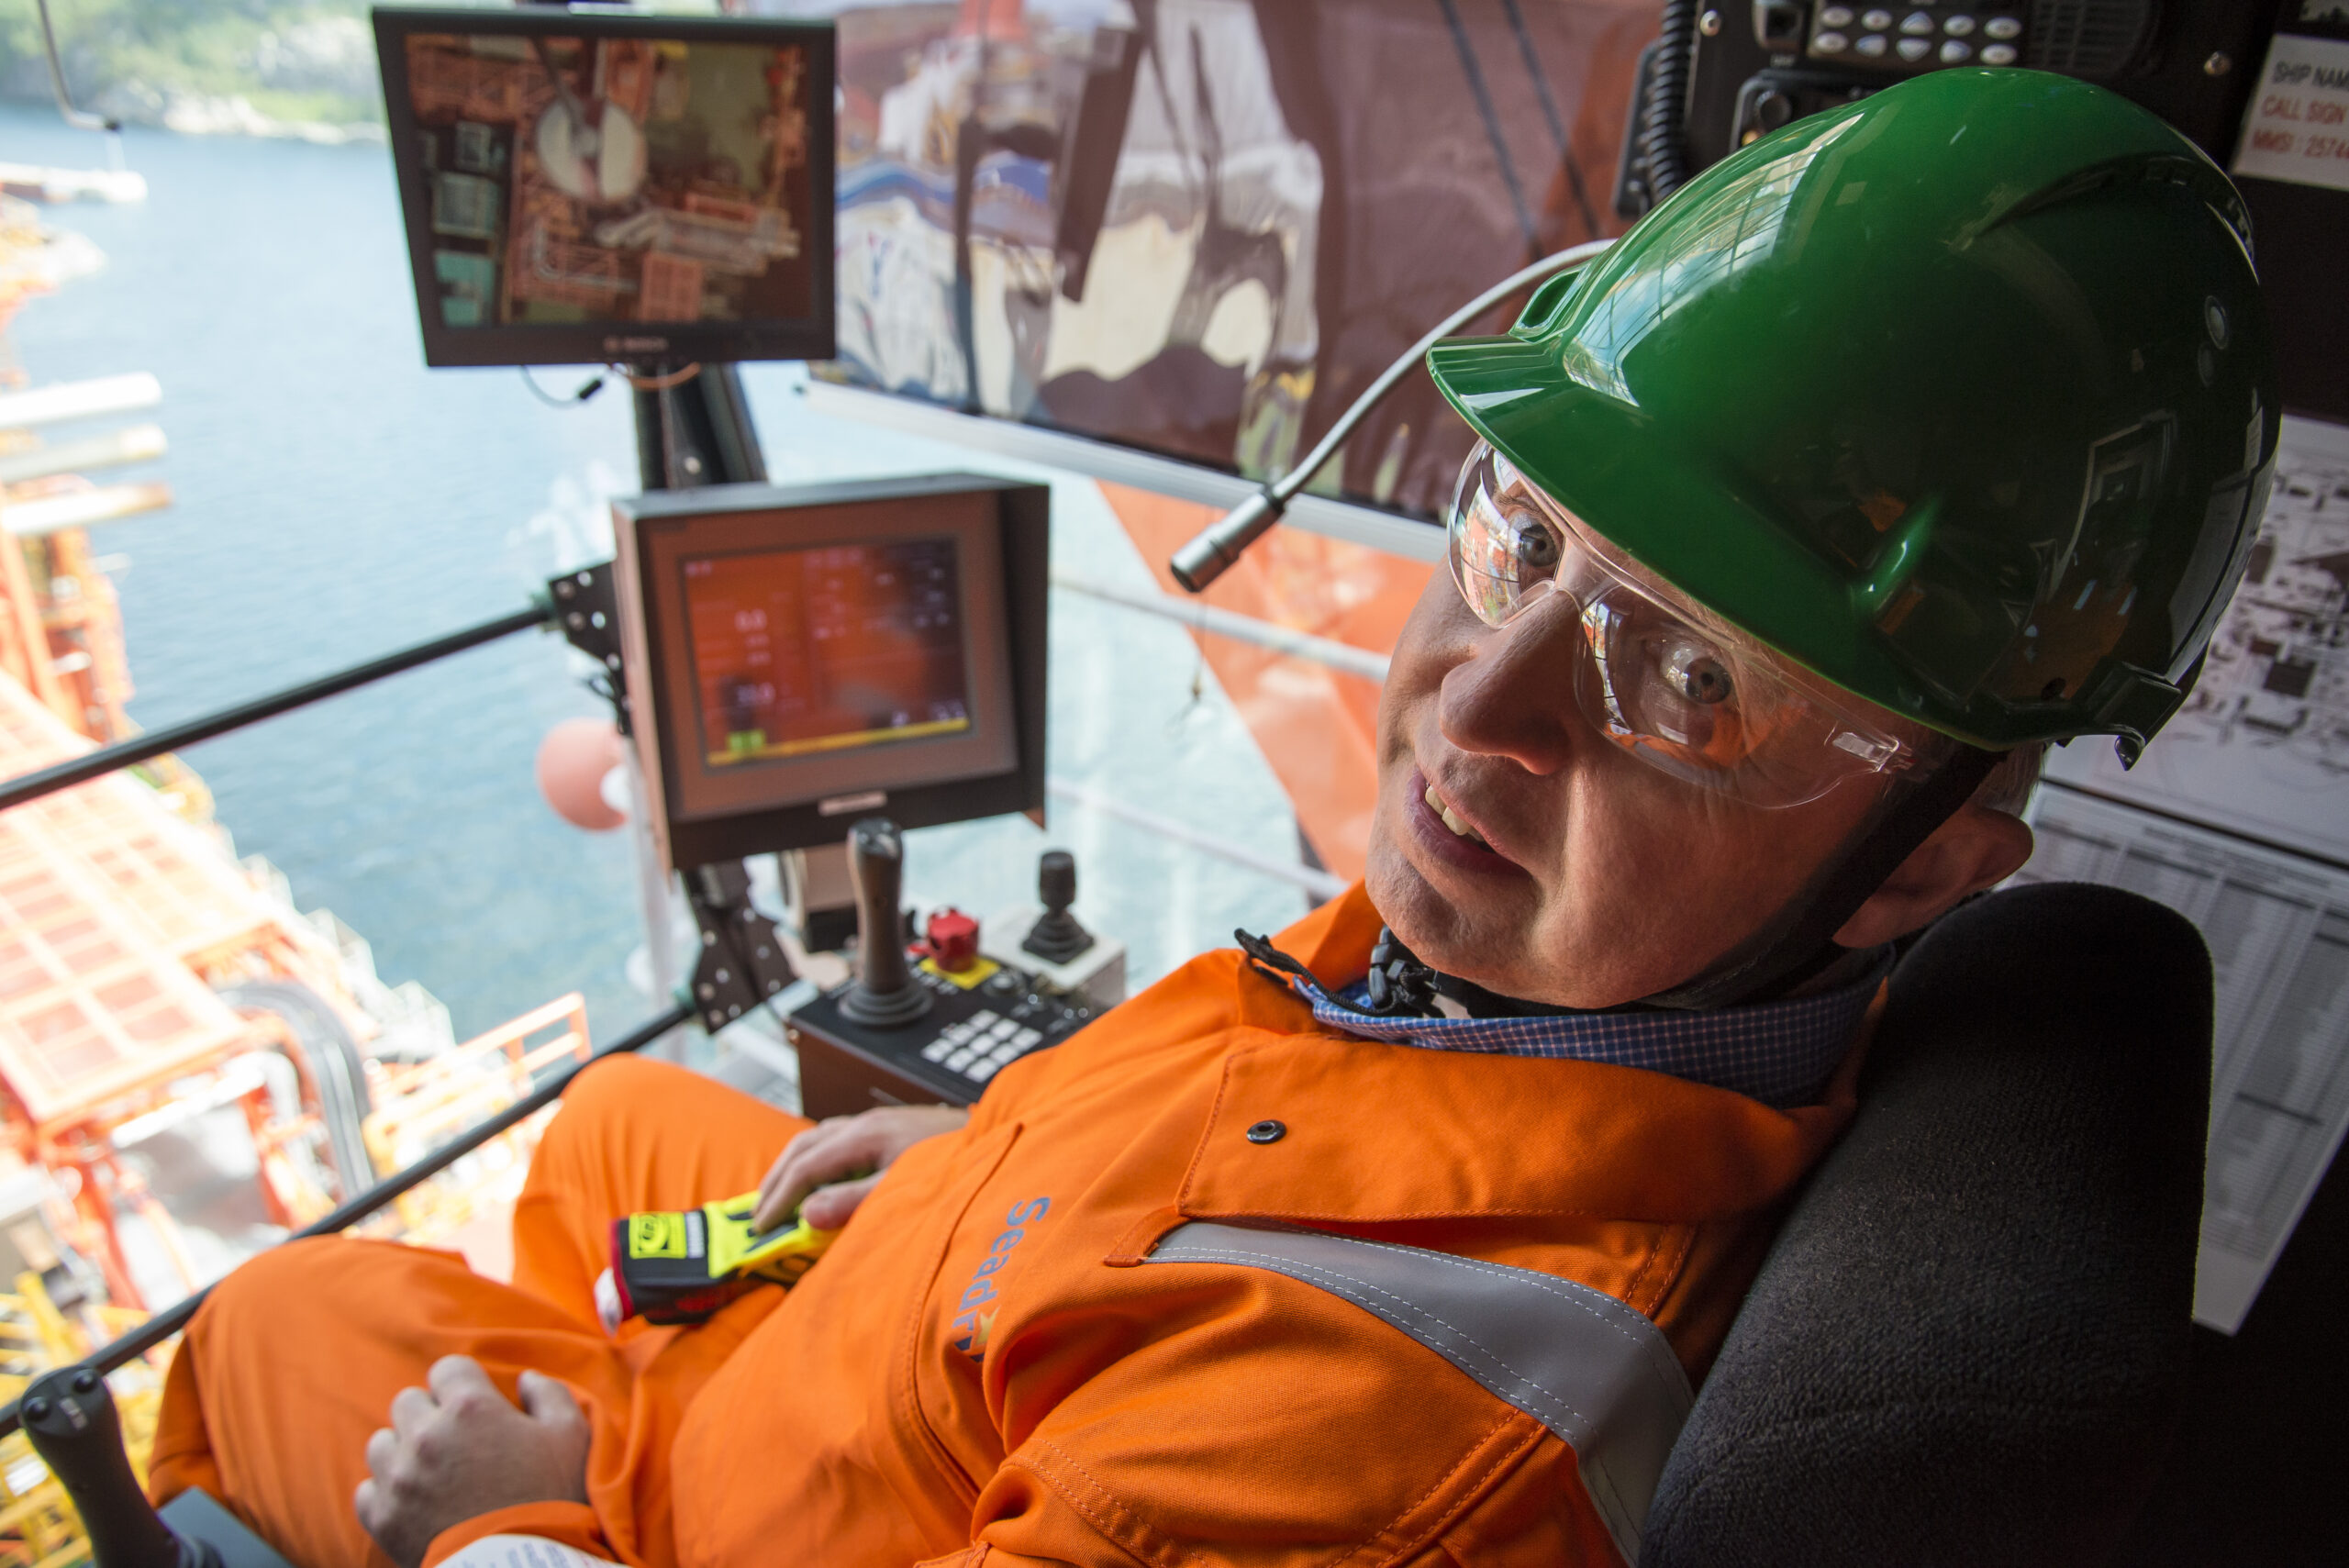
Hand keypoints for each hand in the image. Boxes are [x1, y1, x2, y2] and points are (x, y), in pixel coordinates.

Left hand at [354, 1356, 590, 1567]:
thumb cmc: (552, 1499)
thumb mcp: (572, 1437)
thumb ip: (549, 1394)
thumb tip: (526, 1380)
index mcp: (470, 1408)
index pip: (447, 1370)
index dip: (464, 1384)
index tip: (477, 1405)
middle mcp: (426, 1436)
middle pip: (408, 1402)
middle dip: (431, 1414)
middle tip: (457, 1440)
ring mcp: (399, 1479)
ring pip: (381, 1443)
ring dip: (403, 1450)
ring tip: (431, 1471)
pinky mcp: (383, 1518)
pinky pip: (366, 1490)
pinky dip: (386, 1492)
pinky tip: (413, 1501)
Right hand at [752, 1103, 968, 1231]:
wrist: (996, 1139)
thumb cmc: (956, 1162)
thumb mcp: (903, 1188)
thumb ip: (855, 1202)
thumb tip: (806, 1214)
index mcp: (864, 1136)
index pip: (805, 1167)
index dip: (778, 1199)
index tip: (761, 1230)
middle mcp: (863, 1125)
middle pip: (802, 1147)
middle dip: (775, 1181)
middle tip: (756, 1217)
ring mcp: (874, 1125)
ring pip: (816, 1141)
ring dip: (791, 1169)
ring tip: (776, 1200)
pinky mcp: (886, 1132)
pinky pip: (834, 1142)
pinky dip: (813, 1164)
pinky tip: (815, 1184)